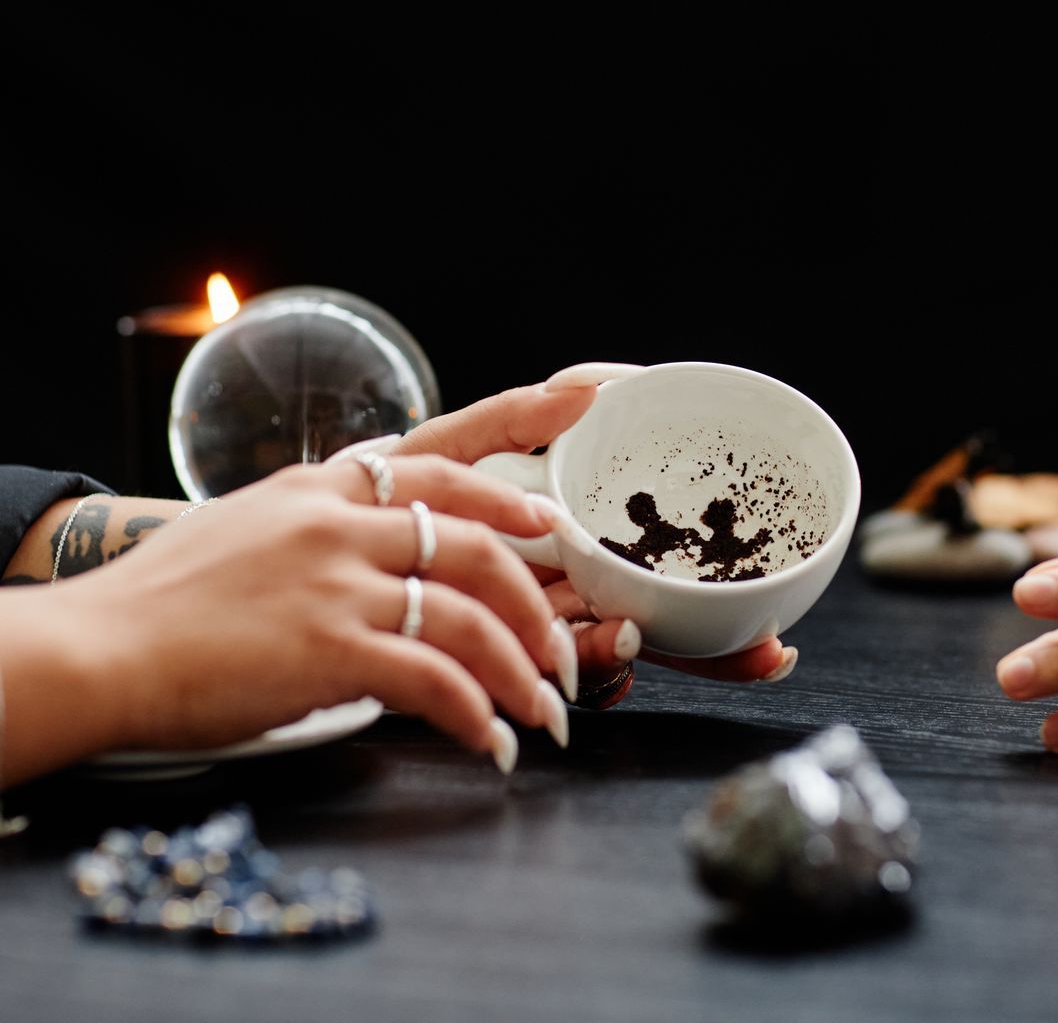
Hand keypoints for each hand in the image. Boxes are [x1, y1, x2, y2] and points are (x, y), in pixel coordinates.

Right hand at [73, 453, 572, 767]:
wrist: (93, 649)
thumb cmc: (159, 605)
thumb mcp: (242, 531)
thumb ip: (315, 532)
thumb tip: (370, 557)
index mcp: (318, 489)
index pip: (437, 461)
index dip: (508, 480)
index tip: (553, 516)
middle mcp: (336, 523)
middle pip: (477, 543)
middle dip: (536, 602)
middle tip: (563, 650)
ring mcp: (335, 584)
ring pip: (471, 617)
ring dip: (520, 671)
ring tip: (541, 714)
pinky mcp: (329, 649)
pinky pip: (435, 679)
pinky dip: (475, 714)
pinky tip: (489, 743)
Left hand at [353, 367, 797, 701]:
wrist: (290, 576)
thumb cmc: (368, 507)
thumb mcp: (440, 454)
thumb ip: (510, 422)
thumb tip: (588, 388)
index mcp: (554, 549)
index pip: (648, 576)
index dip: (710, 600)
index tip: (767, 632)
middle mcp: (550, 595)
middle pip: (650, 624)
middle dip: (715, 645)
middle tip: (766, 652)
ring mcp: (513, 631)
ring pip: (602, 648)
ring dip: (641, 650)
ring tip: (643, 637)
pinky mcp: (473, 660)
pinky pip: (538, 669)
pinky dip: (583, 662)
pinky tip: (610, 649)